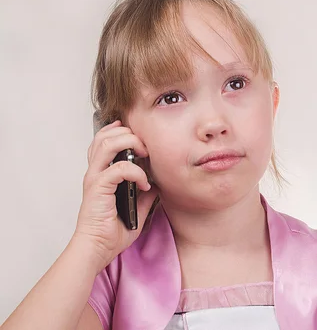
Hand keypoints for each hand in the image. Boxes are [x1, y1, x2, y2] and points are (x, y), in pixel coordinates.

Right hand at [74, 120, 156, 272]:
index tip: (137, 134)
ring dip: (131, 143)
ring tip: (145, 155)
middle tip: (146, 147)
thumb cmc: (111, 232)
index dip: (119, 131)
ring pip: (108, 144)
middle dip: (129, 134)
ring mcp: (95, 178)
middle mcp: (95, 172)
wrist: (97, 249)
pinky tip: (144, 183)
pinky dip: (136, 172)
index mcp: (100, 174)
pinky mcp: (98, 188)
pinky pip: (119, 168)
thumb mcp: (135, 209)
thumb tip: (156, 185)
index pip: (104, 140)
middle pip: (105, 136)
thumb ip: (144, 195)